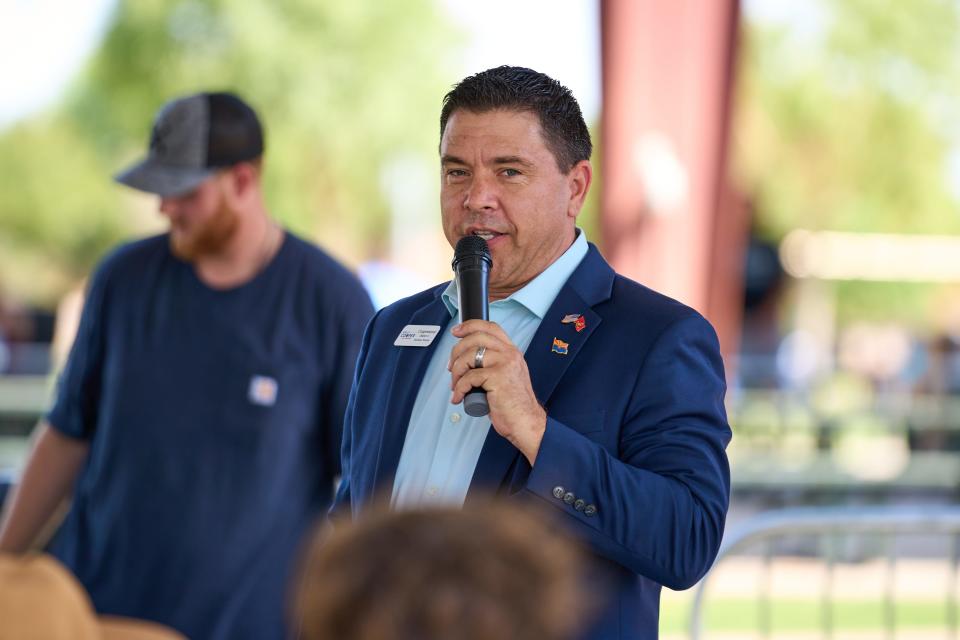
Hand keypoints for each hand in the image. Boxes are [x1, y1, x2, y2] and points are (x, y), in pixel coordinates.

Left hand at [448, 320, 545, 464]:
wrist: (526, 422)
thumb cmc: (514, 405)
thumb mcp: (506, 377)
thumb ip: (493, 364)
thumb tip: (466, 361)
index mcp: (512, 352)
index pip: (491, 327)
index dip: (470, 326)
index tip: (456, 331)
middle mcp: (510, 354)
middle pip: (476, 337)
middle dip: (456, 351)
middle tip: (451, 367)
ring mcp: (504, 363)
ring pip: (469, 355)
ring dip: (456, 371)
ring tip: (455, 385)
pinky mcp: (497, 377)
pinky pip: (468, 377)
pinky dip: (459, 388)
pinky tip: (459, 397)